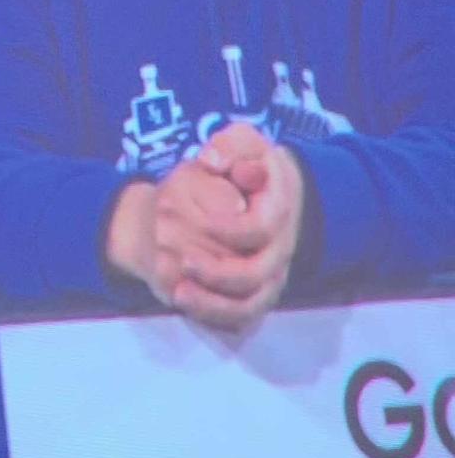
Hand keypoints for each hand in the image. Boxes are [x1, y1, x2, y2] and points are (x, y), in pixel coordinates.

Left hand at [107, 126, 303, 333]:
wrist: (262, 190)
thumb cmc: (247, 162)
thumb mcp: (242, 142)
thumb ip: (230, 145)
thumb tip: (212, 159)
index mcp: (278, 211)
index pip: (260, 229)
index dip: (228, 229)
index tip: (200, 219)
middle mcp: (279, 247)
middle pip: (256, 274)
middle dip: (217, 272)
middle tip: (182, 258)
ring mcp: (270, 273)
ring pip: (249, 302)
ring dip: (213, 301)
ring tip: (179, 290)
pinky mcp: (256, 291)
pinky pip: (240, 315)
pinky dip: (214, 313)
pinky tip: (184, 300)